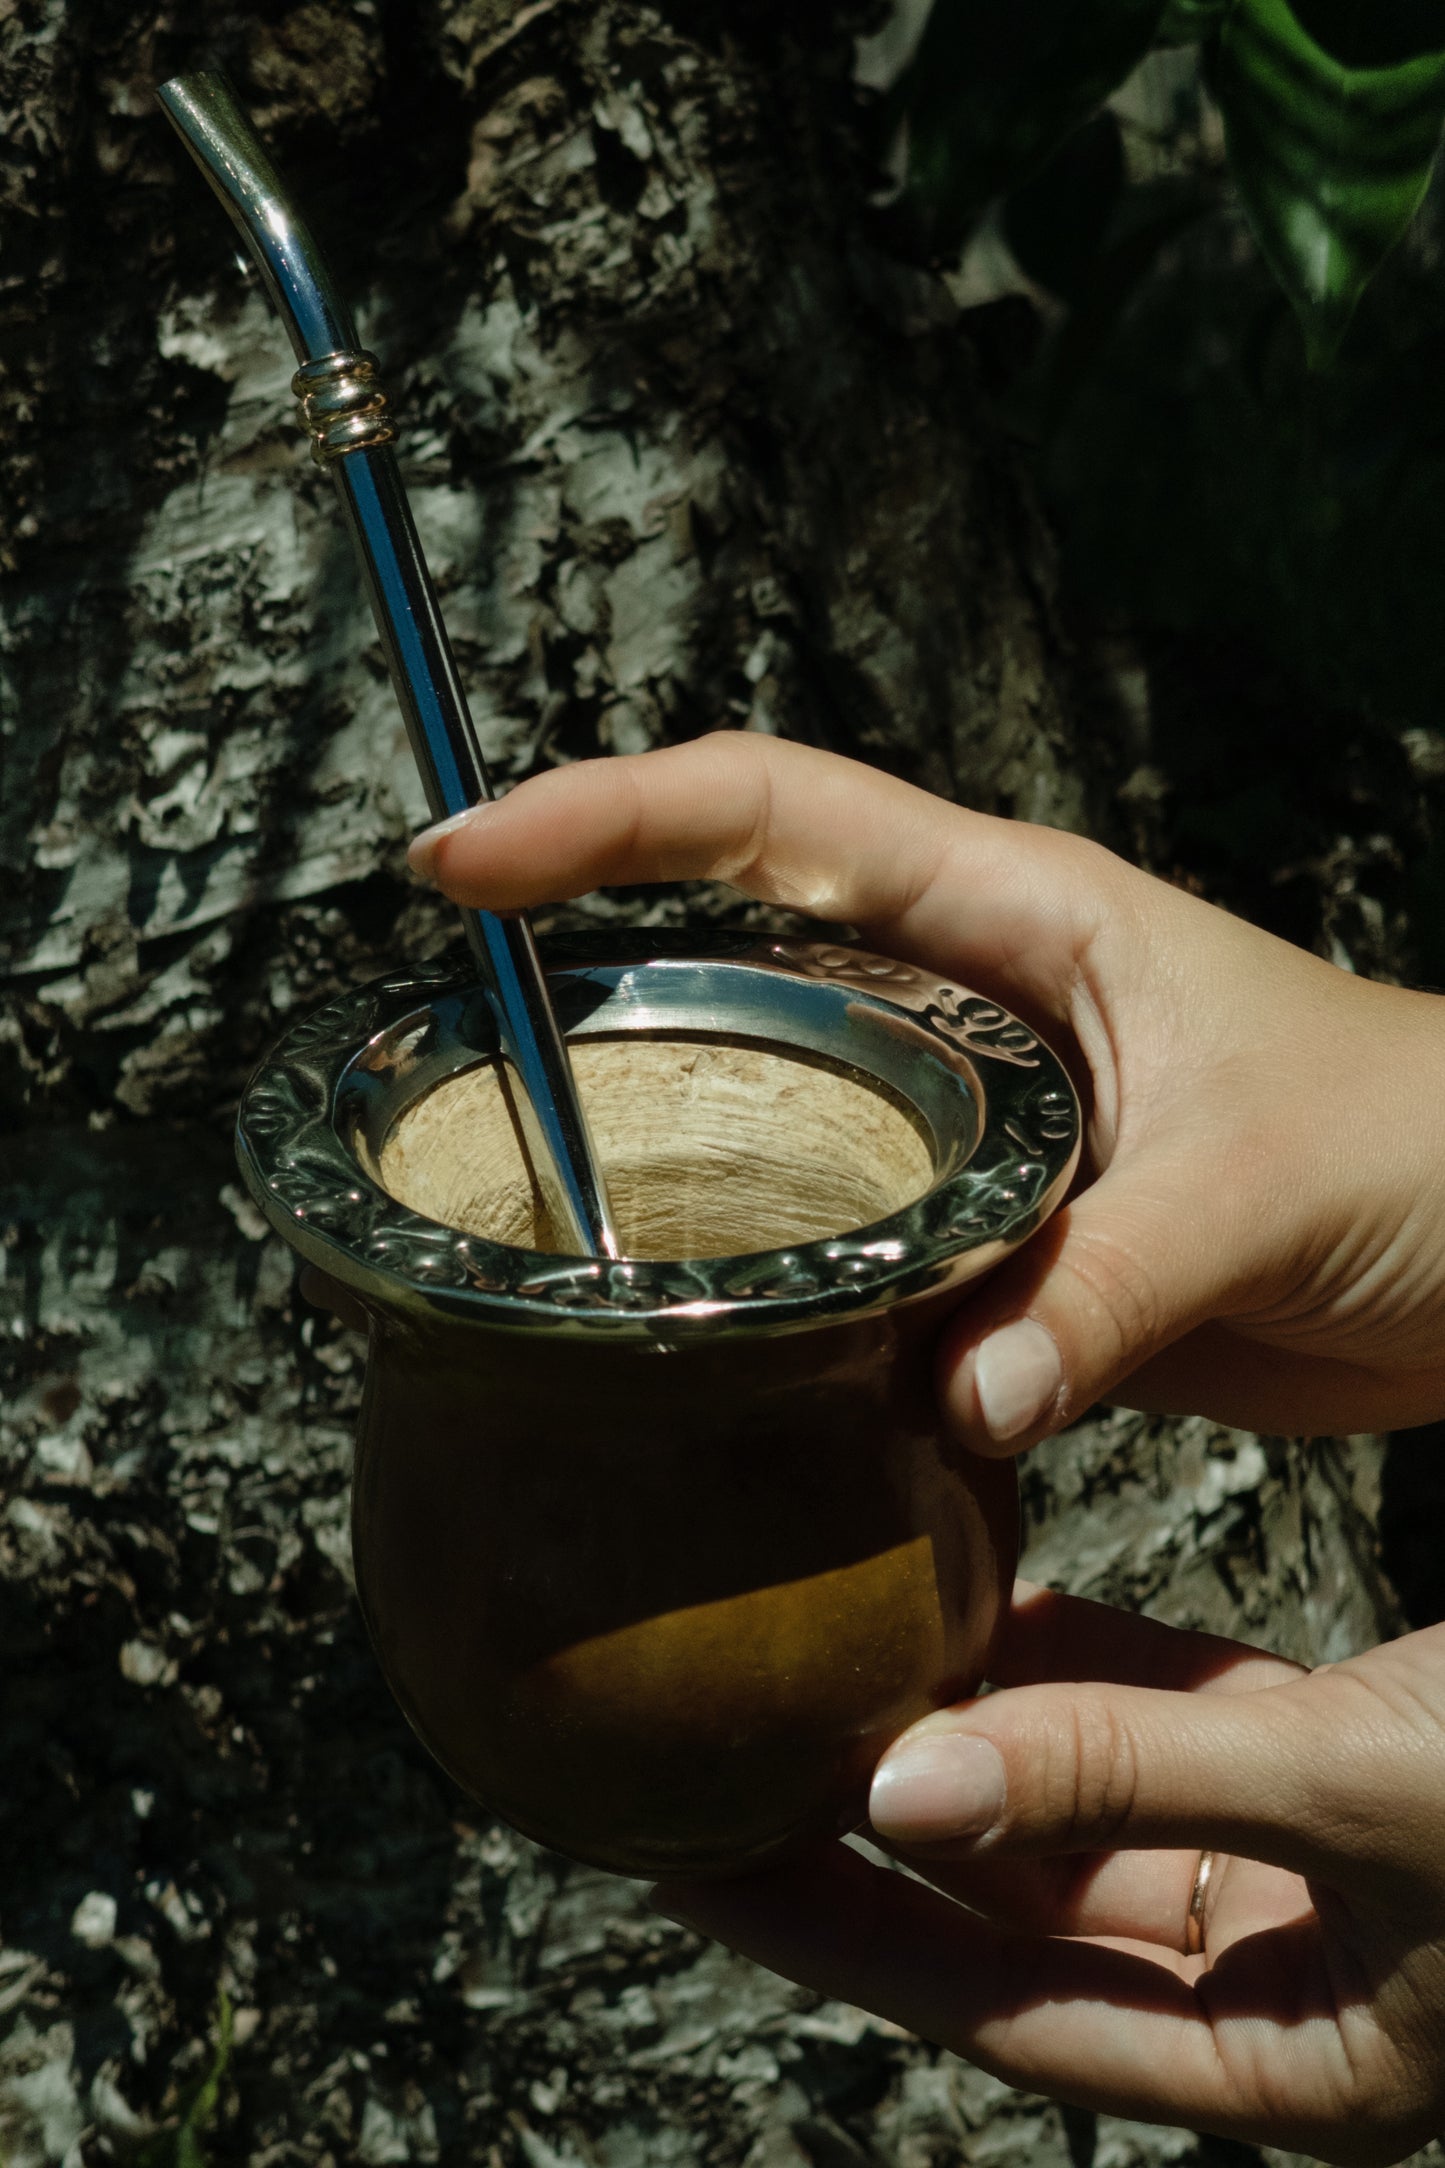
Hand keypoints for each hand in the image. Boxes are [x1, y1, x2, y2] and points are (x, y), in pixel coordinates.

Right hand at [406, 732, 1444, 1450]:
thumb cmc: (1431, 1146)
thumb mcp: (1268, 1183)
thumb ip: (1107, 1285)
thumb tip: (952, 1400)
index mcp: (1026, 916)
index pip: (775, 814)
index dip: (607, 820)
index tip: (463, 863)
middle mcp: (976, 1002)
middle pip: (733, 943)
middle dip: (585, 966)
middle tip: (448, 1046)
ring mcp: (975, 1126)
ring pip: (776, 1111)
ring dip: (673, 1148)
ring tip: (539, 1208)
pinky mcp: (999, 1243)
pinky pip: (848, 1252)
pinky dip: (777, 1297)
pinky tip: (712, 1355)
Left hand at [651, 1584, 1444, 2164]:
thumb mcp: (1364, 1791)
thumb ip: (1136, 1784)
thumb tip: (907, 1784)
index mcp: (1283, 2060)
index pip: (991, 2004)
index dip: (836, 1934)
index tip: (689, 1863)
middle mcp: (1275, 1978)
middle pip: (1011, 1903)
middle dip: (864, 1827)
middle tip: (710, 1747)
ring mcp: (1297, 1872)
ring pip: (1078, 1805)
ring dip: (959, 1732)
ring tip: (810, 1658)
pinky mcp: (1324, 1766)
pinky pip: (1163, 1726)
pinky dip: (1075, 1670)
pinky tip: (977, 1598)